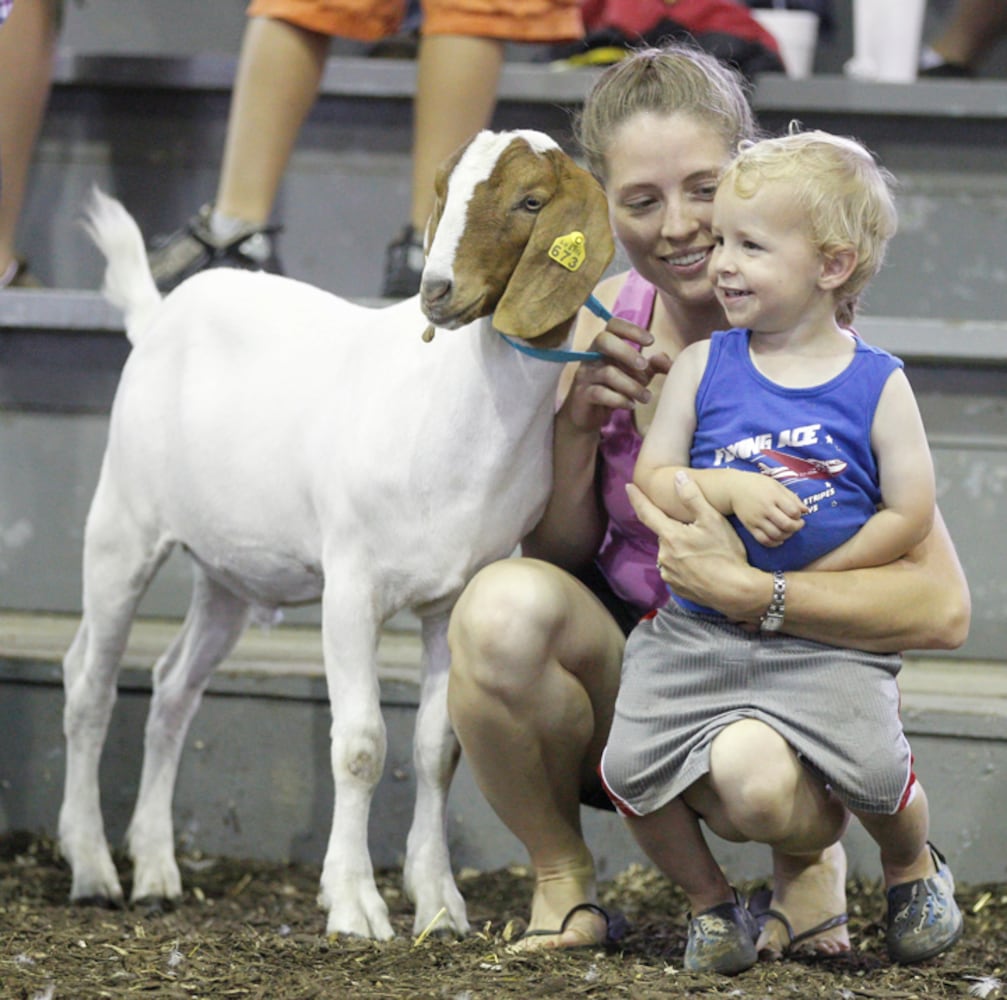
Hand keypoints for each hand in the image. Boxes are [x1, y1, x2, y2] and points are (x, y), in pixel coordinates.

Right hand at [563, 317, 671, 433]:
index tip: (651, 342)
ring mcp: (585, 375)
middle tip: (644, 366)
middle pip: (604, 340)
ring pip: (608, 373)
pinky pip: (601, 394)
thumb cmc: (614, 390)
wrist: (587, 416)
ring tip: (646, 397)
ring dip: (632, 386)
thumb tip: (667, 361)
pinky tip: (631, 405)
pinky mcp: (582, 395)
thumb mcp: (637, 376)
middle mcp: (591, 355)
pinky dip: (620, 400)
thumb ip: (653, 366)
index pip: (613, 325)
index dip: (632, 329)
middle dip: (627, 352)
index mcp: (604, 346)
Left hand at [627, 473, 765, 623]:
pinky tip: (700, 566)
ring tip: (703, 552)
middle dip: (675, 530)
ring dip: (679, 548)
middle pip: (664, 534)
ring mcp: (668, 573)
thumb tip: (678, 477)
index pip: (647, 512)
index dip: (637, 498)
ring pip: (669, 553)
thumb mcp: (713, 520)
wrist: (736, 591)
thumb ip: (693, 497)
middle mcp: (663, 555)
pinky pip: (674, 570)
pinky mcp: (676, 587)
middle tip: (698, 532)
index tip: (629, 487)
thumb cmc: (726, 553)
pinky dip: (683, 565)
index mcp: (670, 536)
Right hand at [731, 474, 807, 546]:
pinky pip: (763, 540)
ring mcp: (756, 519)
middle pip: (786, 525)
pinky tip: (779, 539)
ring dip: (787, 536)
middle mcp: (765, 508)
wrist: (733, 488)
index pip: (793, 511)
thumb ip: (792, 497)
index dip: (799, 516)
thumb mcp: (776, 485)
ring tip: (788, 531)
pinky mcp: (749, 526)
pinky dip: (774, 543)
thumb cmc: (758, 484)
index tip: (798, 514)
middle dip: (796, 527)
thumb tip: (805, 511)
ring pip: (776, 535)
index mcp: (773, 496)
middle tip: (798, 524)